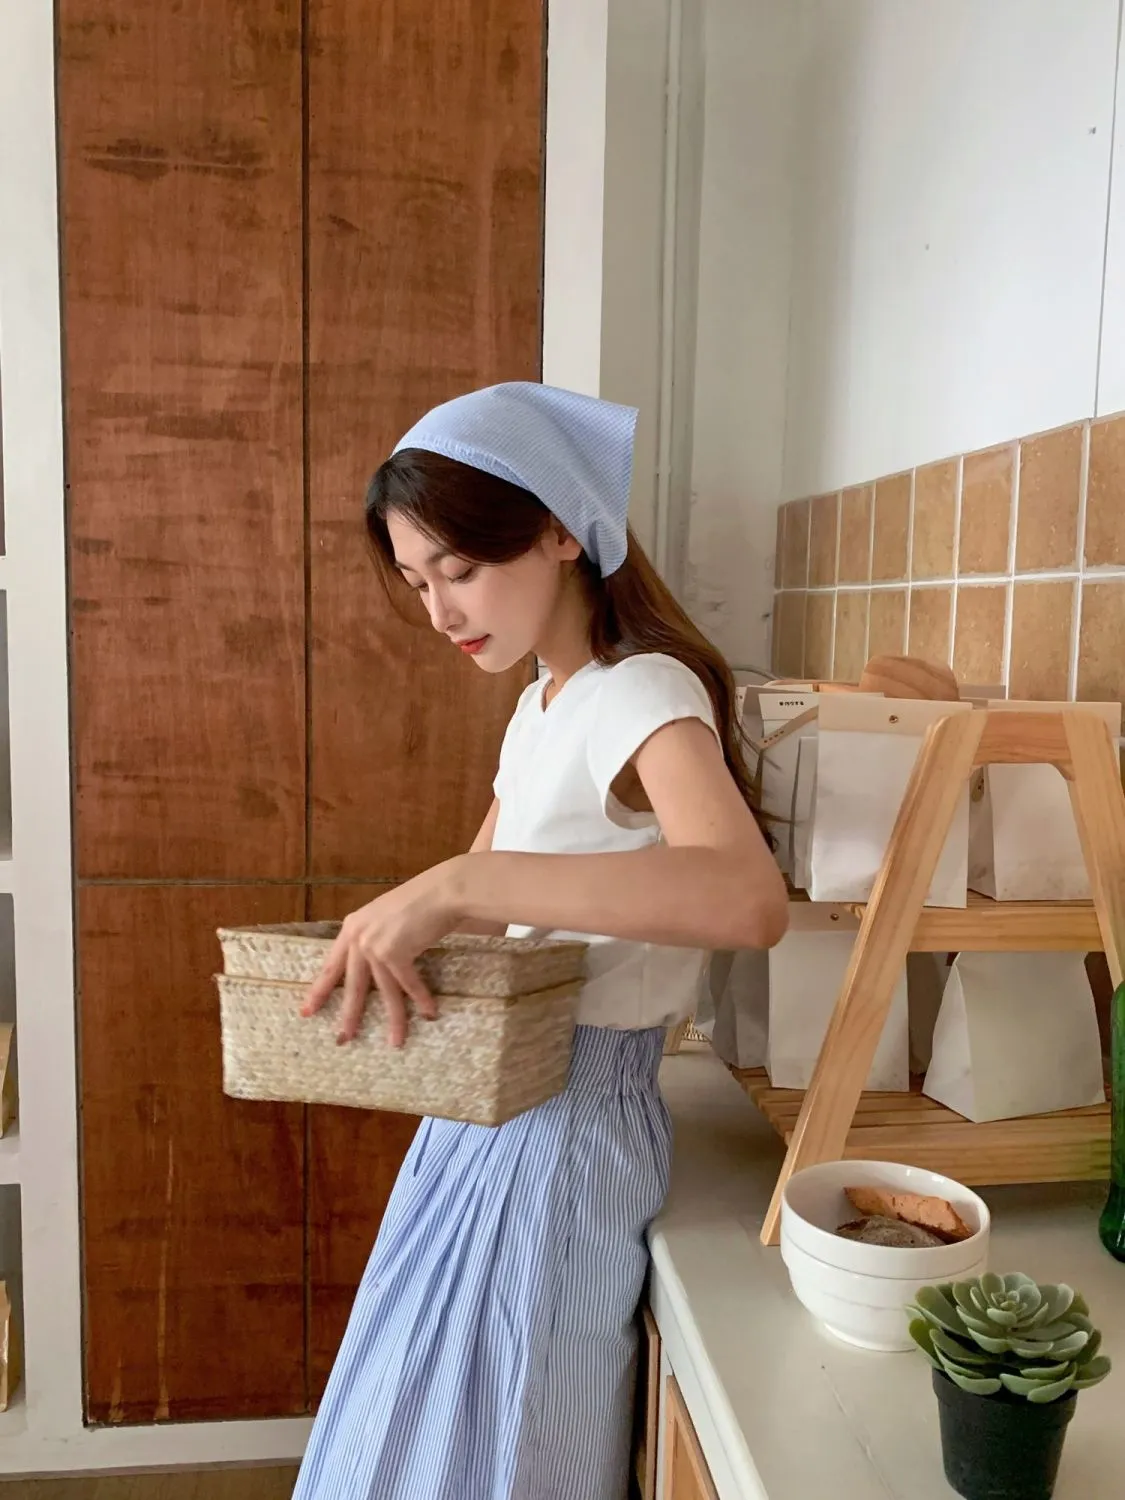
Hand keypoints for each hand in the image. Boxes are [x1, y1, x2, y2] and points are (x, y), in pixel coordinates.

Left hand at [301, 859, 464, 1046]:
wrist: (441, 891)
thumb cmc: (418, 901)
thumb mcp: (383, 918)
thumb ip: (373, 937)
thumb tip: (373, 965)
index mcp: (352, 928)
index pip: (331, 966)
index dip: (319, 990)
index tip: (307, 1011)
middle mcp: (358, 938)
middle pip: (353, 985)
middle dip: (350, 1015)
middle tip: (344, 1038)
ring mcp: (376, 946)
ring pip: (384, 991)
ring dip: (394, 1018)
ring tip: (396, 1042)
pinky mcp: (396, 953)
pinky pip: (408, 984)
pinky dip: (421, 999)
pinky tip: (429, 1012)